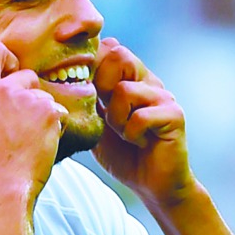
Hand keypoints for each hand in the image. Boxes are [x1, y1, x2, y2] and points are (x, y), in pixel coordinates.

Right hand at [0, 40, 67, 200]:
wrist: (3, 185)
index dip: (7, 58)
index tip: (11, 73)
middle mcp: (2, 90)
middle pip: (27, 76)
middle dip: (31, 96)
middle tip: (23, 126)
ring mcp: (27, 99)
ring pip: (45, 98)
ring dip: (43, 116)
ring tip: (29, 141)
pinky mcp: (48, 112)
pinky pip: (59, 113)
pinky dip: (56, 128)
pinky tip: (41, 145)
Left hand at [92, 37, 197, 207]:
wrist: (152, 185)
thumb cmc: (123, 154)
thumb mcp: (96, 123)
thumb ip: (86, 99)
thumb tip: (59, 77)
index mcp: (129, 79)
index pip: (108, 48)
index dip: (90, 64)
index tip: (82, 90)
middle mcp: (148, 81)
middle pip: (119, 54)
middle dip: (102, 85)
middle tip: (105, 113)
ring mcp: (163, 96)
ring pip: (125, 90)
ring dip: (116, 118)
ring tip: (124, 134)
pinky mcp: (174, 115)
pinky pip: (141, 116)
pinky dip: (132, 133)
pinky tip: (140, 143)